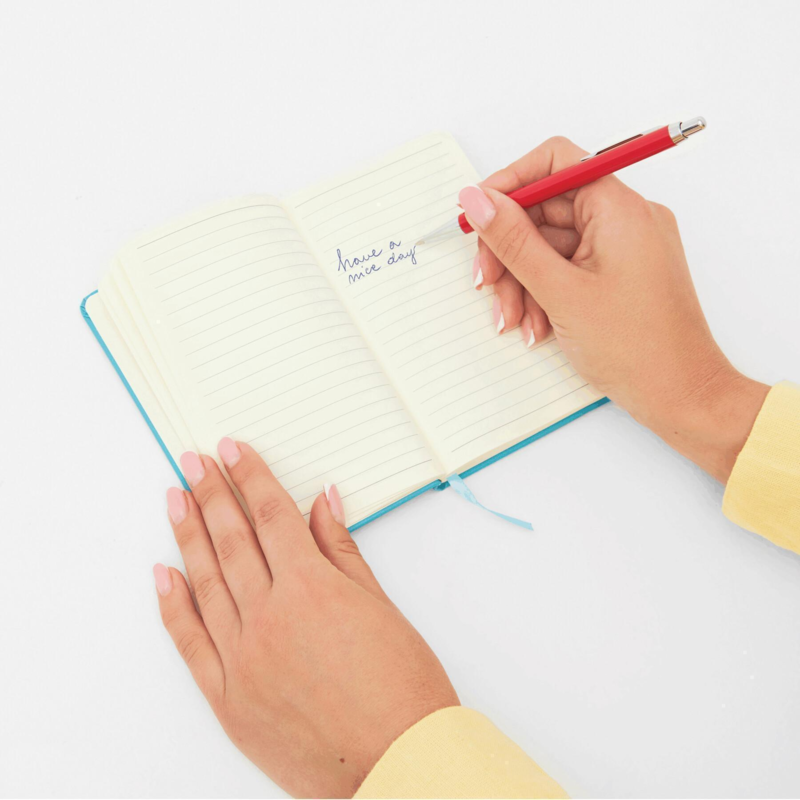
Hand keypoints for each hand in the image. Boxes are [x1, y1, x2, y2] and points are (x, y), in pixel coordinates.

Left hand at [153, 440, 456, 797]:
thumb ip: (342, 551)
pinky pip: (191, 642)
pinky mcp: (228, 698)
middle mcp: (269, 616)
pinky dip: (174, 605)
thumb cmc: (402, 686)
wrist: (398, 762)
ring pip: (206, 582)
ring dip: (187, 535)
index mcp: (310, 588)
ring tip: (175, 498)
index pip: (271, 515)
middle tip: (194, 460)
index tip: (232, 450)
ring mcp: (243, 658)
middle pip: (233, 539)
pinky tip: (163, 574)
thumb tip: (323, 502)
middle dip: (212, 493)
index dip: (249, 477)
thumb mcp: (379, 606)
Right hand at [460, 138, 768, 481]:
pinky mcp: (618, 273)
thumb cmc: (637, 349)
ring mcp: (622, 247)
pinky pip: (568, 268)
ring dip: (523, 281)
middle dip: (510, 251)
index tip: (479, 217)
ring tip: (513, 320)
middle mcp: (624, 218)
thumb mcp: (560, 291)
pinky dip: (545, 292)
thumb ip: (514, 241)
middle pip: (546, 211)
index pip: (555, 162)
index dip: (509, 186)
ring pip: (551, 246)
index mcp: (619, 208)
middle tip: (487, 284)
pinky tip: (536, 325)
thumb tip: (478, 200)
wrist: (680, 396)